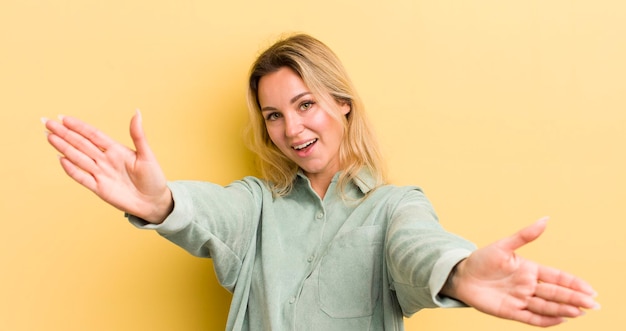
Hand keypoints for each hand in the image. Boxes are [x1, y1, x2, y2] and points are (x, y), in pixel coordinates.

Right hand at [43, 111, 171, 222]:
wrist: (154, 202)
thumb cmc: (154, 178)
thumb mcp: (147, 155)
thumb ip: (138, 135)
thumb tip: (136, 112)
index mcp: (116, 150)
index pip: (93, 135)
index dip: (79, 126)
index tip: (64, 118)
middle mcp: (106, 160)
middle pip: (81, 144)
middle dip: (64, 133)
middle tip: (47, 122)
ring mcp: (101, 174)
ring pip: (78, 157)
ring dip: (63, 147)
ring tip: (49, 136)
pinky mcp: (99, 188)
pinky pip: (82, 177)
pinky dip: (72, 169)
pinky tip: (61, 159)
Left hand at [444, 218, 598, 326]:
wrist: (461, 276)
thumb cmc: (481, 260)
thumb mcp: (503, 246)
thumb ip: (525, 235)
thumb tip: (546, 219)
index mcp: (530, 270)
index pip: (557, 277)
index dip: (573, 283)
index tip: (590, 288)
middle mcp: (528, 286)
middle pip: (556, 293)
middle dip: (574, 298)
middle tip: (593, 303)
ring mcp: (520, 299)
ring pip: (546, 306)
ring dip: (563, 309)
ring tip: (580, 312)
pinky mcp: (510, 311)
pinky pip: (531, 318)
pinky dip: (545, 320)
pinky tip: (560, 320)